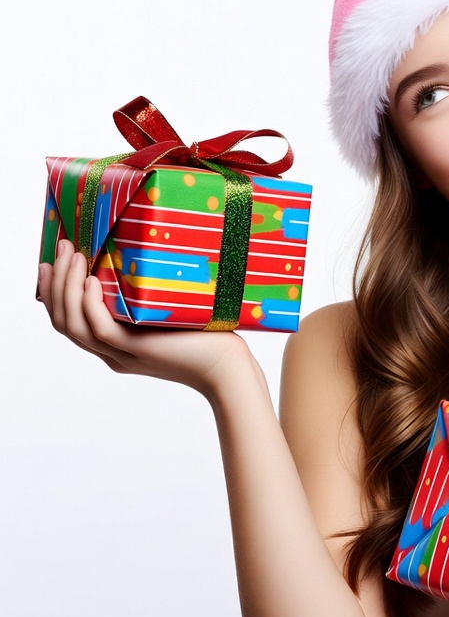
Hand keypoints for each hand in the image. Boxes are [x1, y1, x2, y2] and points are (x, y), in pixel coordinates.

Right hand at [38, 239, 265, 399]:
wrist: (228, 369)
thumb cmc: (207, 337)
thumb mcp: (168, 313)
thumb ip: (149, 299)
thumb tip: (142, 258)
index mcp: (116, 345)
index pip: (70, 320)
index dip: (54, 292)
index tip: (51, 261)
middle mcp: (113, 352)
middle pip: (64, 320)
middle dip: (55, 282)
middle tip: (61, 247)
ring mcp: (123, 353)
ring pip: (75, 323)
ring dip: (67, 287)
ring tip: (73, 255)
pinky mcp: (139, 350)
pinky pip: (100, 329)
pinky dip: (89, 304)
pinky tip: (91, 281)